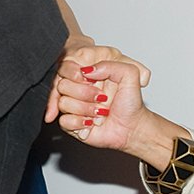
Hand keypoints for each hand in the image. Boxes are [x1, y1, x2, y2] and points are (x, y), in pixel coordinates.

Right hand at [46, 47, 169, 161]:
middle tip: (101, 97)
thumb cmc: (130, 103)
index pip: (67, 67)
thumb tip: (87, 70)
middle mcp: (79, 88)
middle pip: (62, 85)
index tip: (90, 80)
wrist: (132, 128)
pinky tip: (91, 123)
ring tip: (99, 112)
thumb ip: (110, 65)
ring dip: (84, 109)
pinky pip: (63, 120)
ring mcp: (73, 105)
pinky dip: (79, 123)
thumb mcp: (130, 75)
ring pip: (63, 103)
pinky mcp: (71, 122)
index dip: (75, 74)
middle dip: (84, 93)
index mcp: (89, 74)